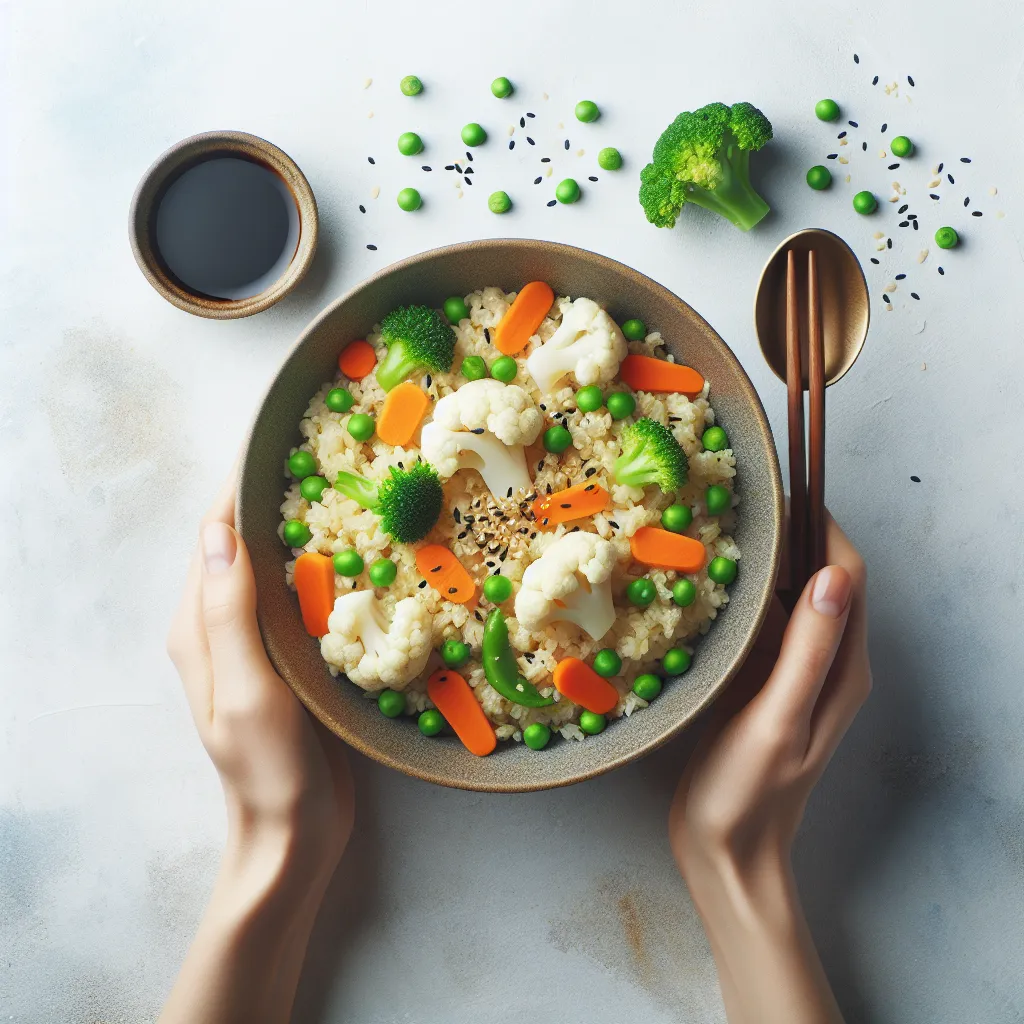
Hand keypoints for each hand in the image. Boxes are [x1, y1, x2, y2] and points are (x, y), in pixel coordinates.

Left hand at [166, 474, 353, 885]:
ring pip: (274, 566)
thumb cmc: (268, 769)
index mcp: (199, 628)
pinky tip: (359, 554)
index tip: (278, 438)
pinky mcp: (286, 659)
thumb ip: (230, 613)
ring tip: (346, 488)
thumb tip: (219, 530)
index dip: (240, 483)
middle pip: (241, 542)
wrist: (292, 834)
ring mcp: (254, 643)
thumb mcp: (249, 690)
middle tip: (325, 454)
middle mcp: (220, 627)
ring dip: (301, 526)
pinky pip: (299, 596)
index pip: (214, 535)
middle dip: (273, 494)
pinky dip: (324, 565)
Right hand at [669, 513, 869, 1023]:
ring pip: (788, 599)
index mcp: (843, 667)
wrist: (725, 850)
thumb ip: (807, 649)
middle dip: (790, 536)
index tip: (781, 491)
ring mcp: (795, 672)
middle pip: (820, 579)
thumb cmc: (749, 791)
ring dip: (764, 565)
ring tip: (718, 531)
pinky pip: (762, 625)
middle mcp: (828, 662)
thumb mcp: (778, 717)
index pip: (847, 576)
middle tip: (740, 503)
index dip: (820, 527)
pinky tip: (707, 587)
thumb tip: (832, 576)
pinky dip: (743, 598)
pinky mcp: (764, 682)